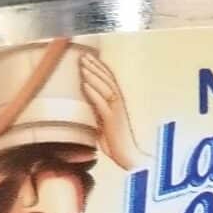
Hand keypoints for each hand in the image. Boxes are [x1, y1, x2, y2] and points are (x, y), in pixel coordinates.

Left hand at [78, 51, 144, 170]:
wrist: (129, 157)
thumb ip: (96, 113)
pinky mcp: (113, 120)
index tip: (88, 58)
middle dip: (94, 66)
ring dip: (92, 75)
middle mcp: (118, 104)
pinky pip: (101, 103)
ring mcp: (116, 111)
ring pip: (104, 87)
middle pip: (106, 80)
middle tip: (83, 55)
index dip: (99, 68)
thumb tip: (85, 106)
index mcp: (118, 103)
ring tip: (82, 64)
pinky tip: (85, 84)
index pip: (108, 80)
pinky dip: (93, 92)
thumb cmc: (116, 143)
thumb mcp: (103, 124)